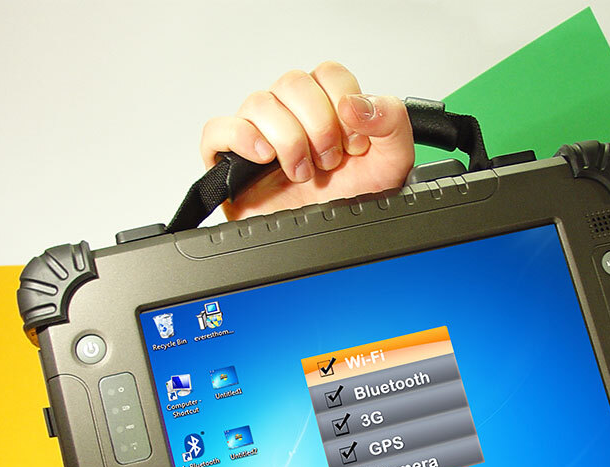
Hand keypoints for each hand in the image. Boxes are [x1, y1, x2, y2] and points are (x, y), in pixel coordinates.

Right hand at [200, 62, 414, 219]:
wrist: (330, 249)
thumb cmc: (353, 207)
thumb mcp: (391, 163)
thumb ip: (391, 121)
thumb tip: (357, 103)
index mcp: (328, 110)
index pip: (328, 74)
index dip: (343, 103)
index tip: (355, 143)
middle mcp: (293, 118)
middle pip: (293, 82)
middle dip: (318, 125)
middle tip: (329, 162)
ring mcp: (260, 137)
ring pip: (259, 103)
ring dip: (288, 139)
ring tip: (303, 173)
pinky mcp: (231, 162)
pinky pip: (218, 130)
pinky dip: (241, 137)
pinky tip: (265, 157)